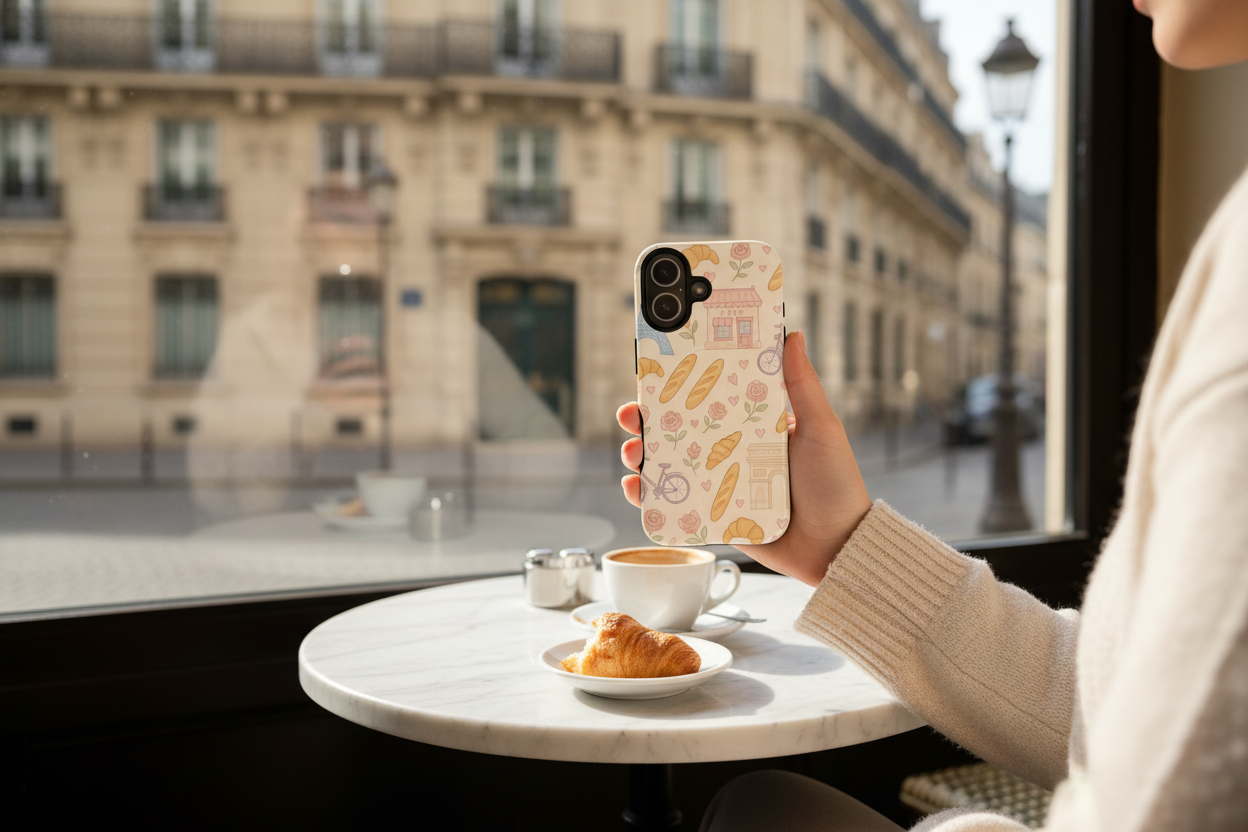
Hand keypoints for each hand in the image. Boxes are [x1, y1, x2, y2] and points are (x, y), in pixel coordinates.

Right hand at [617, 332, 872, 586]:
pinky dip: (651, 496)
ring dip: (643, 454)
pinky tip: (637, 487)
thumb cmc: (835, 485)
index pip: (711, 398)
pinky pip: (676, 503)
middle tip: (632, 413)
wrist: (837, 548)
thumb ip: (802, 385)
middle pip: (681, 429)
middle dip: (649, 419)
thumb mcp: (821, 428)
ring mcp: (720, 484)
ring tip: (633, 451)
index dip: (682, 384)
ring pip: (672, 464)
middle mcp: (733, 451)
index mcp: (755, 425)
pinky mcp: (714, 516)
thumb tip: (794, 334)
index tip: (658, 371)